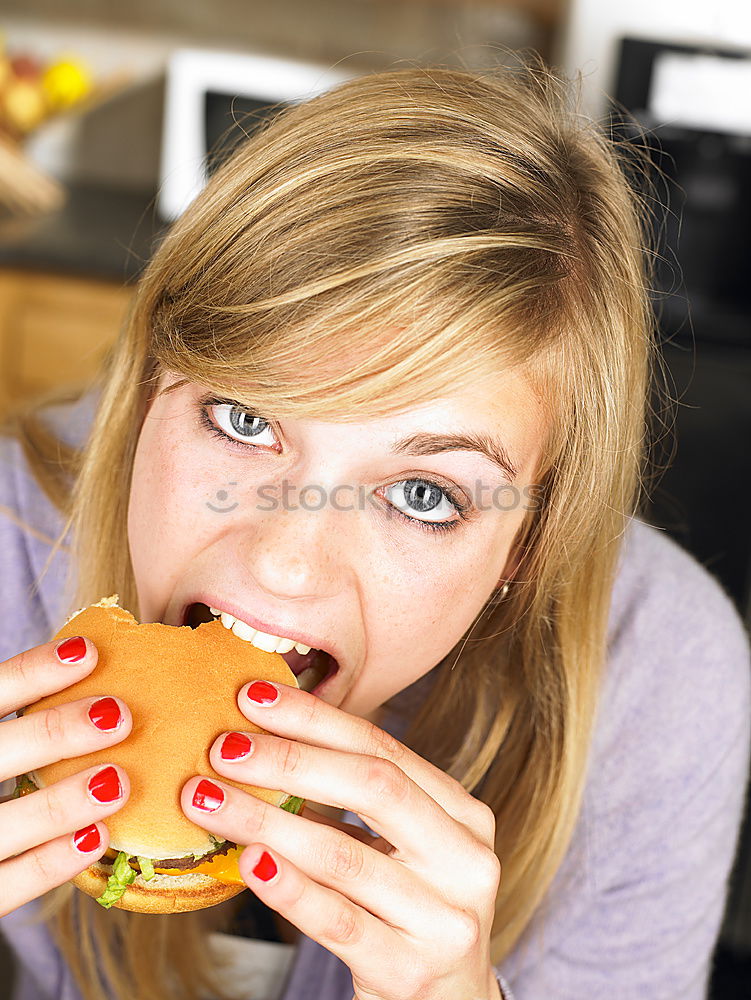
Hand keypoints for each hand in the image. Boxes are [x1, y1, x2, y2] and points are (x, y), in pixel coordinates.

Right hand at [0, 636, 130, 915]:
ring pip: (0, 823)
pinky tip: (97, 837)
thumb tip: (94, 673)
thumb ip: (19, 723)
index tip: (87, 652)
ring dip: (59, 804)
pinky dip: (49, 863)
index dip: (32, 673)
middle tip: (118, 715)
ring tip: (117, 783)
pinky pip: (4, 886)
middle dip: (53, 733)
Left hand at [182, 681, 501, 999]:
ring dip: (267, 820)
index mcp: (464, 816)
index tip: (255, 697)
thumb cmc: (410, 912)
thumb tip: (264, 739)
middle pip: (375, 788)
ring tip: (208, 799)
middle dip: (291, 760)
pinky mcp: (411, 971)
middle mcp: (466, 860)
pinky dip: (289, 888)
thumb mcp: (402, 850)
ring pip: (344, 855)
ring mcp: (445, 919)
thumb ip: (355, 802)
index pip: (385, 750)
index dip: (317, 719)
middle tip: (224, 746)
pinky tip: (247, 862)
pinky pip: (339, 921)